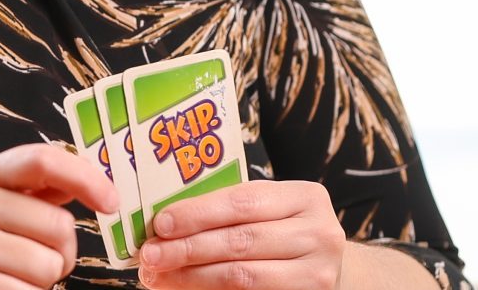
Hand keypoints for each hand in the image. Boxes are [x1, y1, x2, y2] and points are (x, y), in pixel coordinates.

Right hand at [0, 142, 116, 289]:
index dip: (86, 178)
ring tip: (9, 279)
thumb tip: (87, 179)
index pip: (42, 160)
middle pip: (60, 225)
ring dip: (43, 283)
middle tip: (29, 263)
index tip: (111, 202)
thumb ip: (30, 193)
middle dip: (61, 253)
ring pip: (51, 265)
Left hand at [134, 180, 347, 289]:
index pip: (242, 202)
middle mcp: (319, 233)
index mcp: (305, 196)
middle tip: (150, 255)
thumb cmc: (284, 230)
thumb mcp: (268, 209)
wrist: (326, 266)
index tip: (160, 223)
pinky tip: (186, 289)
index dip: (198, 213)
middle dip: (187, 248)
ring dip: (192, 277)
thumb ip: (228, 209)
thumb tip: (163, 222)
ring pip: (242, 275)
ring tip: (159, 277)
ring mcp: (318, 272)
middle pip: (240, 240)